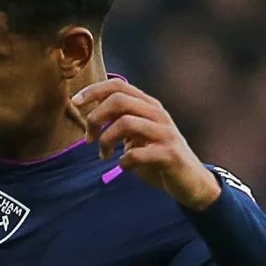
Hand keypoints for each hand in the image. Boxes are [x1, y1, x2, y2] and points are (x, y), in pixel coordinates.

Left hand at [70, 79, 221, 209]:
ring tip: (104, 155)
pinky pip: (136, 154)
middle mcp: (157, 114)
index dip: (94, 91)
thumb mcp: (136, 136)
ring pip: (126, 123)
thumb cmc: (157, 157)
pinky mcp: (168, 154)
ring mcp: (164, 133)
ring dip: (106, 140)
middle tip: (89, 138)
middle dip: (96, 118)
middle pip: (119, 100)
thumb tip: (90, 117)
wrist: (190, 180)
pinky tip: (123, 166)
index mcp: (148, 105)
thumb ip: (119, 123)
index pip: (119, 85)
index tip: (75, 103)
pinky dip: (123, 162)